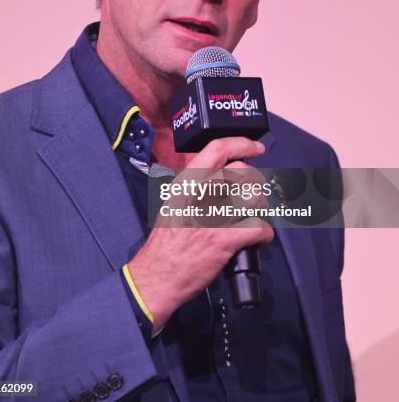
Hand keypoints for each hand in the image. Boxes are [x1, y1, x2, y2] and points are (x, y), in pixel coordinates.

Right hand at [127, 137, 273, 332]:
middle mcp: (198, 195)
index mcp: (185, 184)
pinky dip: (264, 233)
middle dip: (255, 183)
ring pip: (254, 198)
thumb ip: (194, 187)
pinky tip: (257, 238)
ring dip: (260, 209)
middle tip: (253, 196)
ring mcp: (211, 217)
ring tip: (253, 218)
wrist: (155, 276)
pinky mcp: (223, 240)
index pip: (216, 149)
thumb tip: (222, 175)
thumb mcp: (173, 204)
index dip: (242, 144)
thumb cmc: (165, 243)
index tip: (255, 148)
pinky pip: (258, 227)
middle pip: (242, 173)